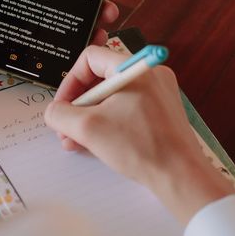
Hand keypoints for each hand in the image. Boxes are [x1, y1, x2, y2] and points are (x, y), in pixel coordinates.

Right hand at [44, 45, 234, 223]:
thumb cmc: (140, 148)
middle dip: (78, 105)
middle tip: (66, 128)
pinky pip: (126, 108)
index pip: (90, 58)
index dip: (70, 81)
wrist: (181, 177)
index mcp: (134, 69)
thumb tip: (53, 111)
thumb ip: (61, 114)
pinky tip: (95, 144)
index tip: (63, 106)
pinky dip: (108, 122)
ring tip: (76, 141)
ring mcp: (158, 93)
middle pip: (100, 78)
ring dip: (90, 116)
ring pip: (112, 96)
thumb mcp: (88, 128)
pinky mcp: (161, 111)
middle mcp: (149, 74)